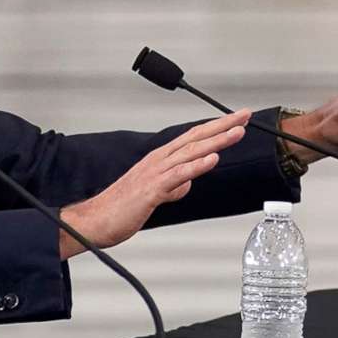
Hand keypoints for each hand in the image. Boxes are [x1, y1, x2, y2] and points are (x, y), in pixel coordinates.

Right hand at [59, 110, 250, 255]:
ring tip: (237, 132)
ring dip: (216, 141)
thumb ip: (172, 186)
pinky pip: (178, 175)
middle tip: (245, 115)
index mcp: (159, 159)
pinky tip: (213, 159)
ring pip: (190, 152)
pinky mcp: (151, 190)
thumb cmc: (120, 208)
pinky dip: (196, 166)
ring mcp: (154, 173)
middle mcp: (158, 161)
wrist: (93, 222)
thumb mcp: (154, 194)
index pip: (193, 138)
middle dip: (223, 125)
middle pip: (195, 138)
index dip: (216, 127)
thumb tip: (186, 184)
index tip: (237, 119)